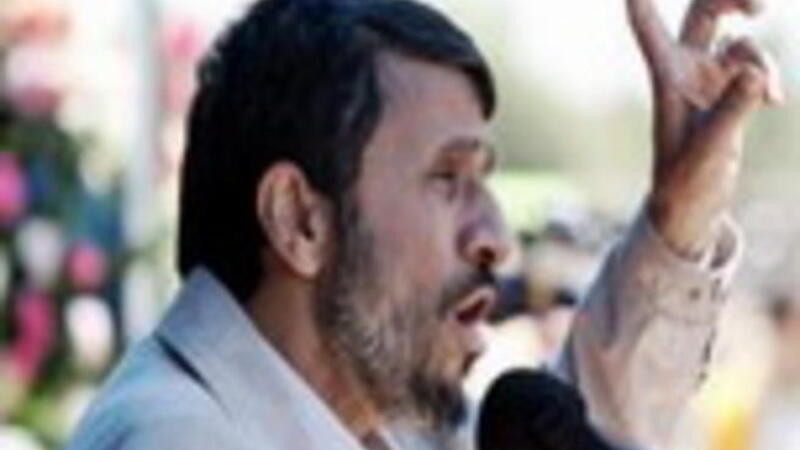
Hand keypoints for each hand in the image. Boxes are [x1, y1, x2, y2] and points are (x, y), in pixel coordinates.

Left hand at [627, 0, 782, 258]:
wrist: (691, 205)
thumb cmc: (686, 182)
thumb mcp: (709, 149)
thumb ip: (732, 111)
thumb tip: (755, 74)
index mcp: (666, 78)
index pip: (650, 28)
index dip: (643, 4)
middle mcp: (685, 71)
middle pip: (704, 11)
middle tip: (759, 8)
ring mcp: (707, 79)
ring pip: (740, 41)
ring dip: (761, 58)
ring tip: (771, 97)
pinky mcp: (728, 92)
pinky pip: (755, 66)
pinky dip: (769, 77)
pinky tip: (776, 103)